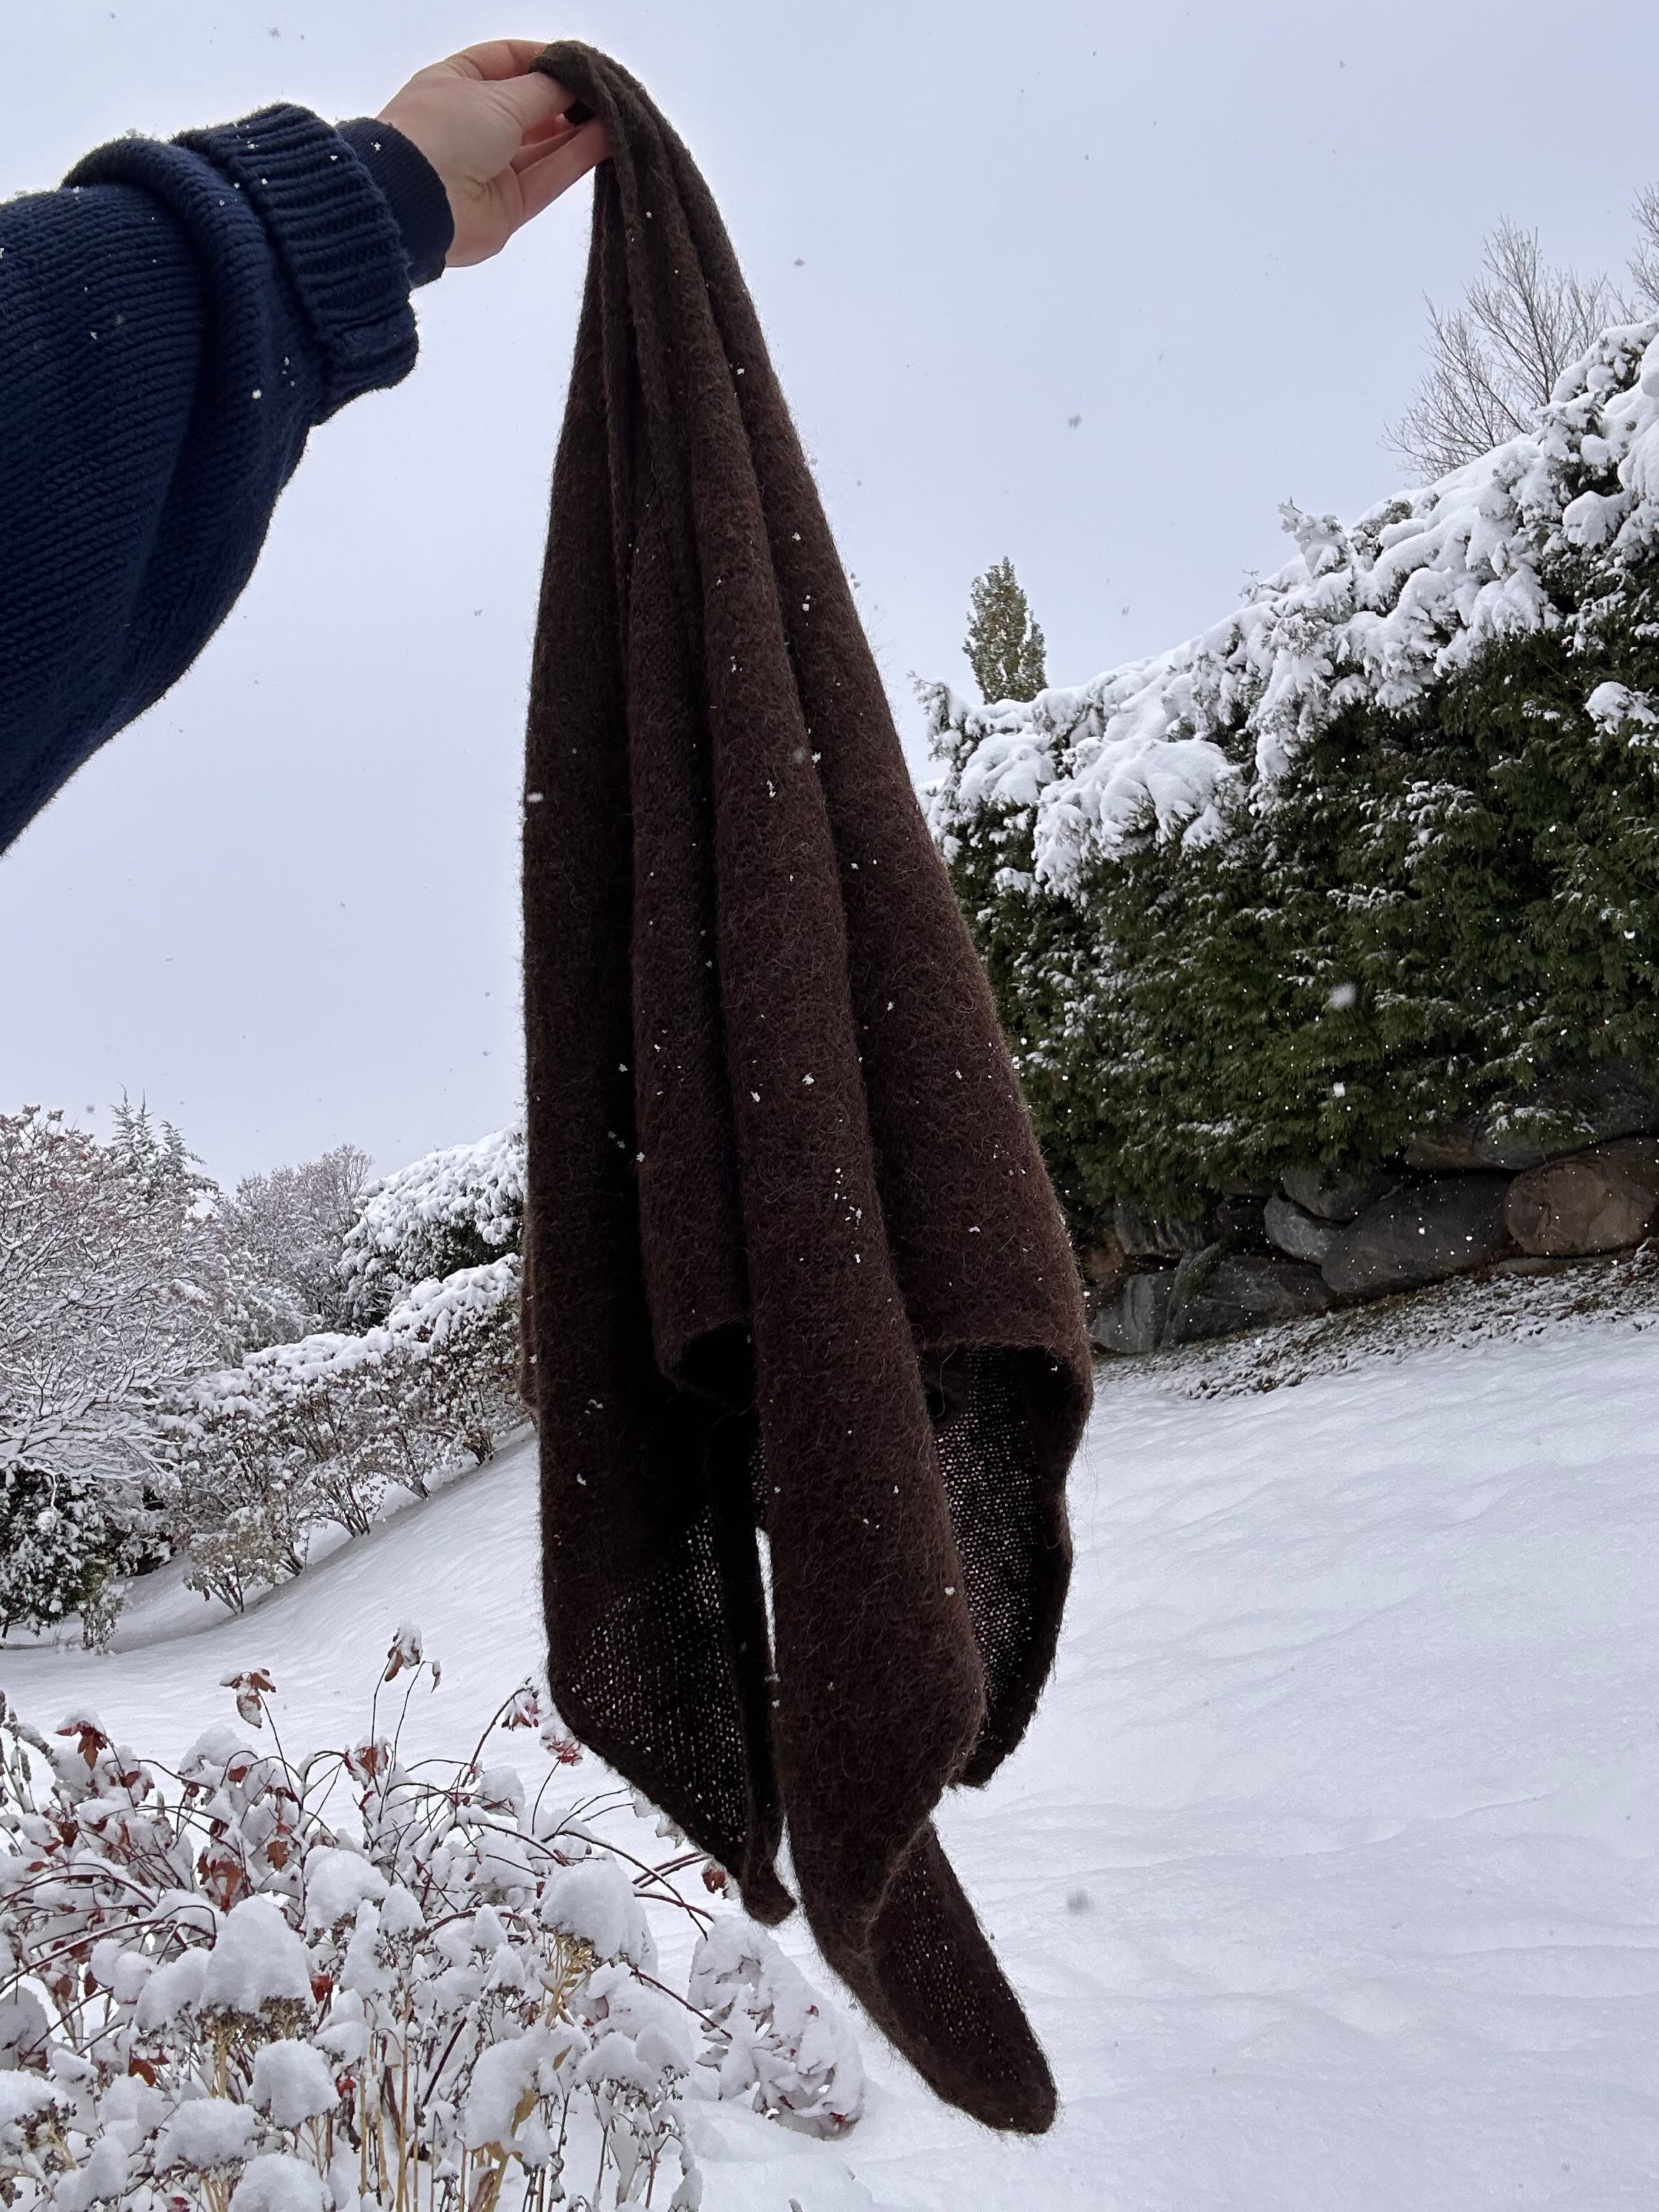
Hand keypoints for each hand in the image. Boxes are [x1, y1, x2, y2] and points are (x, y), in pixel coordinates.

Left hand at [378, 40, 608, 268]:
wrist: (416, 203)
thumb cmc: (445, 131)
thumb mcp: (499, 96)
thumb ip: (545, 89)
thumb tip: (575, 80)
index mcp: (456, 84)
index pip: (506, 61)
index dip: (543, 59)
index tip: (580, 60)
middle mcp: (473, 124)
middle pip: (530, 107)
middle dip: (567, 98)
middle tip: (606, 91)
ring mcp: (490, 167)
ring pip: (544, 145)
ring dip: (579, 130)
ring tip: (616, 115)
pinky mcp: (508, 206)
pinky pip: (547, 177)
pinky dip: (576, 159)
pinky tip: (606, 140)